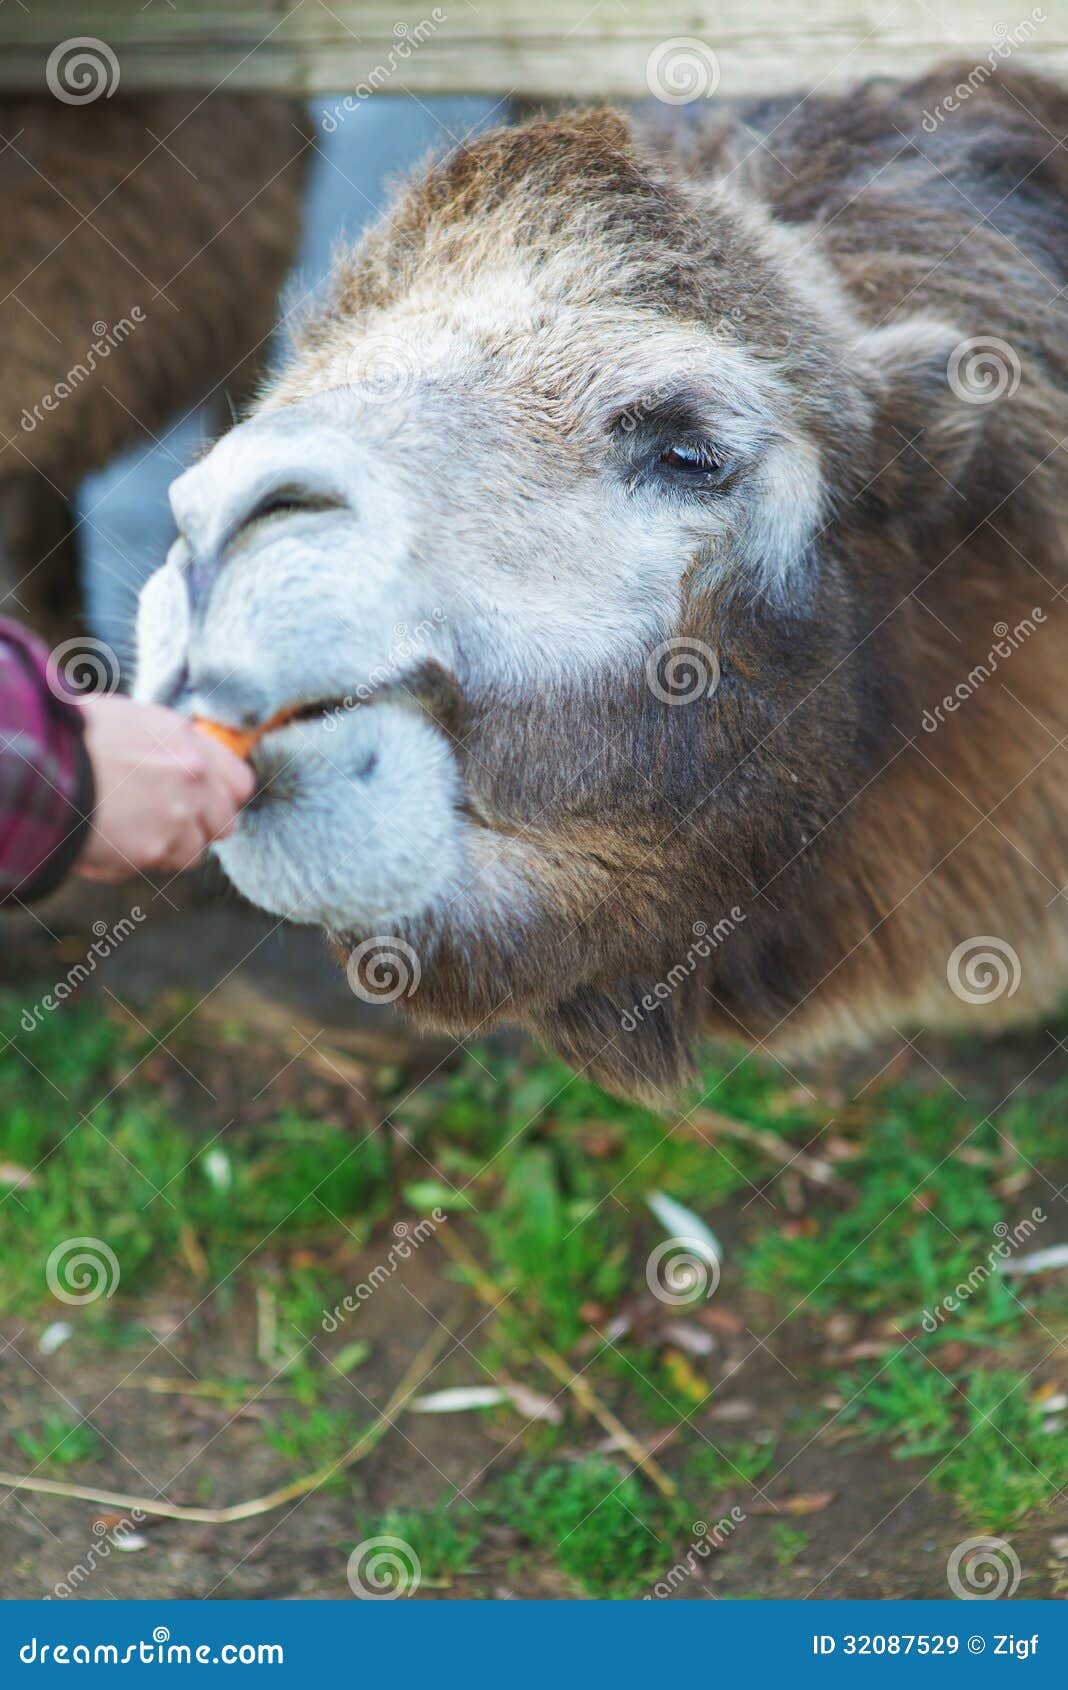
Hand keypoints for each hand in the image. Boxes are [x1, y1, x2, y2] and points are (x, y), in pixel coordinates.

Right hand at [75, 695, 254, 881]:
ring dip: (170, 848)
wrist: (42, 766)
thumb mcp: (128, 720)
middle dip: (200, 828)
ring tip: (131, 833)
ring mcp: (178, 815)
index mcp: (187, 740)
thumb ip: (162, 744)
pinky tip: (115, 843)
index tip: (203, 804)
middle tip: (165, 825)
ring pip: (194, 851)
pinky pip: (160, 865)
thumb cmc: (72, 738)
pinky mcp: (154, 849)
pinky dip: (142, 861)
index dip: (221, 798)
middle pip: (225, 823)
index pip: (238, 782)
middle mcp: (194, 777)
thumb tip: (171, 758)